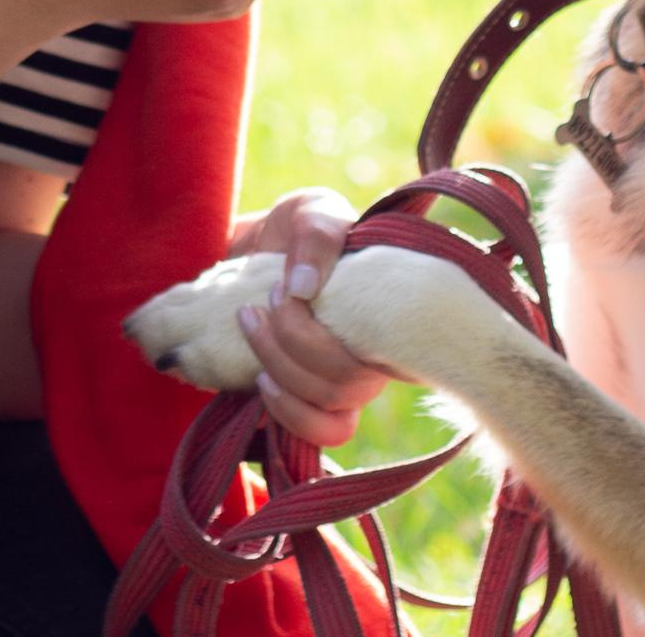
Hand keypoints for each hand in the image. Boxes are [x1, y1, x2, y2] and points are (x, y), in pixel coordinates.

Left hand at [231, 188, 388, 445]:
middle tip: (259, 301)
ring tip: (251, 329)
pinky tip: (259, 380)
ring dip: (284, 376)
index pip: (393, 350)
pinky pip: (316, 433)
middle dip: (292, 343)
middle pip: (347, 384)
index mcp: (386, 314)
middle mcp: (373, 355)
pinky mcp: (311, 400)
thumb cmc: (297, 230)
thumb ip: (316, 234)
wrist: (258, 251)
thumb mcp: (310, 211)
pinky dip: (286, 413)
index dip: (333, 332)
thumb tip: (306, 287)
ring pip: (332, 412)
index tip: (286, 288)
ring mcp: (344, 383)